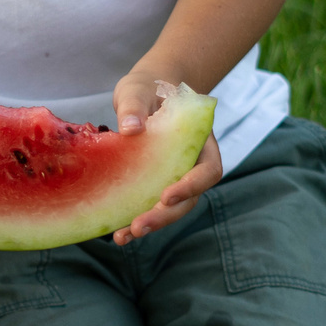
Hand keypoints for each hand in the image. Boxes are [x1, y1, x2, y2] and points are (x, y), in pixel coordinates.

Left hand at [110, 69, 223, 243]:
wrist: (145, 92)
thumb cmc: (146, 88)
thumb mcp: (137, 89)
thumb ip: (134, 105)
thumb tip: (131, 128)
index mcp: (200, 141)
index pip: (208, 170)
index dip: (191, 186)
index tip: (166, 195)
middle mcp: (192, 164)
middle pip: (189, 198)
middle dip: (165, 216)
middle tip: (137, 227)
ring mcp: (175, 176)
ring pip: (172, 208)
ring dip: (151, 224)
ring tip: (123, 237)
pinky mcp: (155, 184)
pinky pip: (151, 205)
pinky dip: (136, 219)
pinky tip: (117, 233)